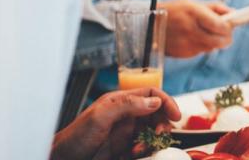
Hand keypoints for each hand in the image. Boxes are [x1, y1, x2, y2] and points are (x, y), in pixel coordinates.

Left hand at [51, 88, 180, 159]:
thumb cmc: (74, 138)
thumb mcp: (101, 116)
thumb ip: (127, 105)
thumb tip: (154, 102)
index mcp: (121, 101)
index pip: (151, 94)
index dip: (166, 102)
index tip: (175, 115)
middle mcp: (126, 115)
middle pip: (157, 113)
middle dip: (162, 123)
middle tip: (159, 134)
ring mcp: (126, 132)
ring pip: (153, 131)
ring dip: (154, 139)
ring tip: (144, 147)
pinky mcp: (125, 148)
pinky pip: (145, 146)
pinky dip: (146, 150)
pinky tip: (136, 153)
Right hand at [158, 0, 232, 57]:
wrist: (149, 25)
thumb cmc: (176, 11)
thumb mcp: (193, 3)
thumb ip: (215, 8)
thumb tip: (234, 13)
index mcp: (193, 13)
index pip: (219, 26)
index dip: (228, 28)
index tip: (231, 26)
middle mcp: (189, 29)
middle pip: (219, 41)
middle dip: (226, 38)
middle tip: (226, 34)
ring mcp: (185, 43)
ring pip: (211, 47)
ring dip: (214, 42)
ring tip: (206, 33)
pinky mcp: (182, 54)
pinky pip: (200, 51)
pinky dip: (202, 46)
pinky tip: (194, 38)